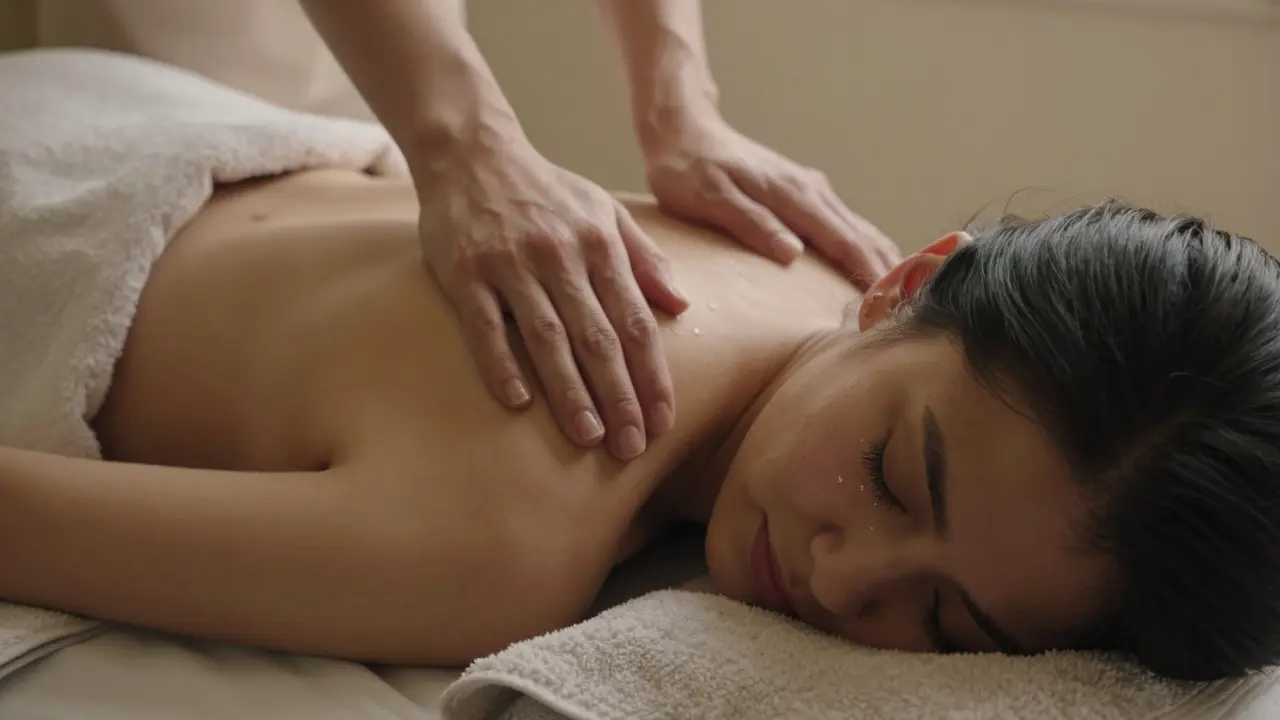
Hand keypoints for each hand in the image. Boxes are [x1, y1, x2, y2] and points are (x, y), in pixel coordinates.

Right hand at [414, 140, 688, 460]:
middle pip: (597, 337)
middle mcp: (560, 255)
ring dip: (570, 391)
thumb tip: (681, 304)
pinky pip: (485, 325)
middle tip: (631, 447)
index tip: (663, 420)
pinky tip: (519, 402)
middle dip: (619, 396)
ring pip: (547, 337)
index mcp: (599, 244)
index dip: (651, 375)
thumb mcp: (605, 212)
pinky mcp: (465, 271)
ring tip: (588, 436)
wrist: (472, 152)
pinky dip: (502, 363)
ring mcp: (510, 263)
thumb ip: (644, 258)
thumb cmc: (546, 191)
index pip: (635, 321)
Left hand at [642, 115, 900, 287]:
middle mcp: (811, 190)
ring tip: (906, 296)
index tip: (888, 305)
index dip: (868, 273)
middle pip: (862, 236)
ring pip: (859, 229)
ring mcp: (811, 190)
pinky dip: (866, 247)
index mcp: (793, 194)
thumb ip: (751, 224)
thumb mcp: (710, 199)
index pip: (843, 241)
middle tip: (910, 311)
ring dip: (884, 260)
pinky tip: (876, 266)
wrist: (684, 129)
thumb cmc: (688, 168)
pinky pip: (846, 224)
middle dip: (889, 271)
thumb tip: (792, 254)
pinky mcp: (805, 194)